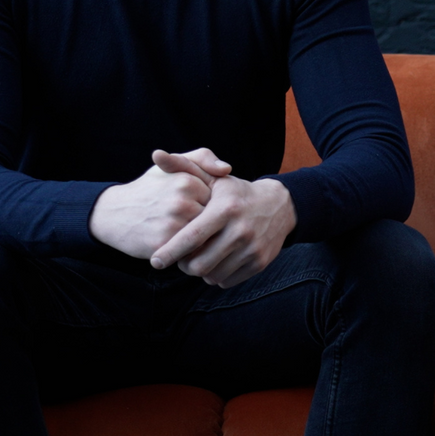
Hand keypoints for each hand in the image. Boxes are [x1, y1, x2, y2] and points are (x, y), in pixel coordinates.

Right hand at [88, 148, 231, 258]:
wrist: (113, 213)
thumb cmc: (150, 188)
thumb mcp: (172, 166)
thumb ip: (203, 159)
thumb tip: (227, 169)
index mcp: (187, 181)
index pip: (218, 200)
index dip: (209, 206)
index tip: (196, 206)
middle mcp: (181, 201)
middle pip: (213, 220)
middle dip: (207, 224)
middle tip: (189, 222)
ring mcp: (172, 224)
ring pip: (204, 237)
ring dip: (200, 240)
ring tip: (186, 234)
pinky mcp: (163, 244)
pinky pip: (189, 252)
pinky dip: (187, 252)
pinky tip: (177, 245)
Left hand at [148, 175, 297, 287]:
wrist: (279, 206)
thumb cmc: (235, 192)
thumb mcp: (213, 178)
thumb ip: (183, 167)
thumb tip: (155, 155)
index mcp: (225, 209)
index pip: (192, 236)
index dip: (171, 251)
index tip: (155, 261)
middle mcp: (241, 230)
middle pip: (199, 264)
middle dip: (184, 265)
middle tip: (181, 258)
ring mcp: (252, 249)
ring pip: (212, 275)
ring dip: (200, 271)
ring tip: (199, 258)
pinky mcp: (259, 263)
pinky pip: (226, 281)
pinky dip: (216, 276)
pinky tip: (217, 261)